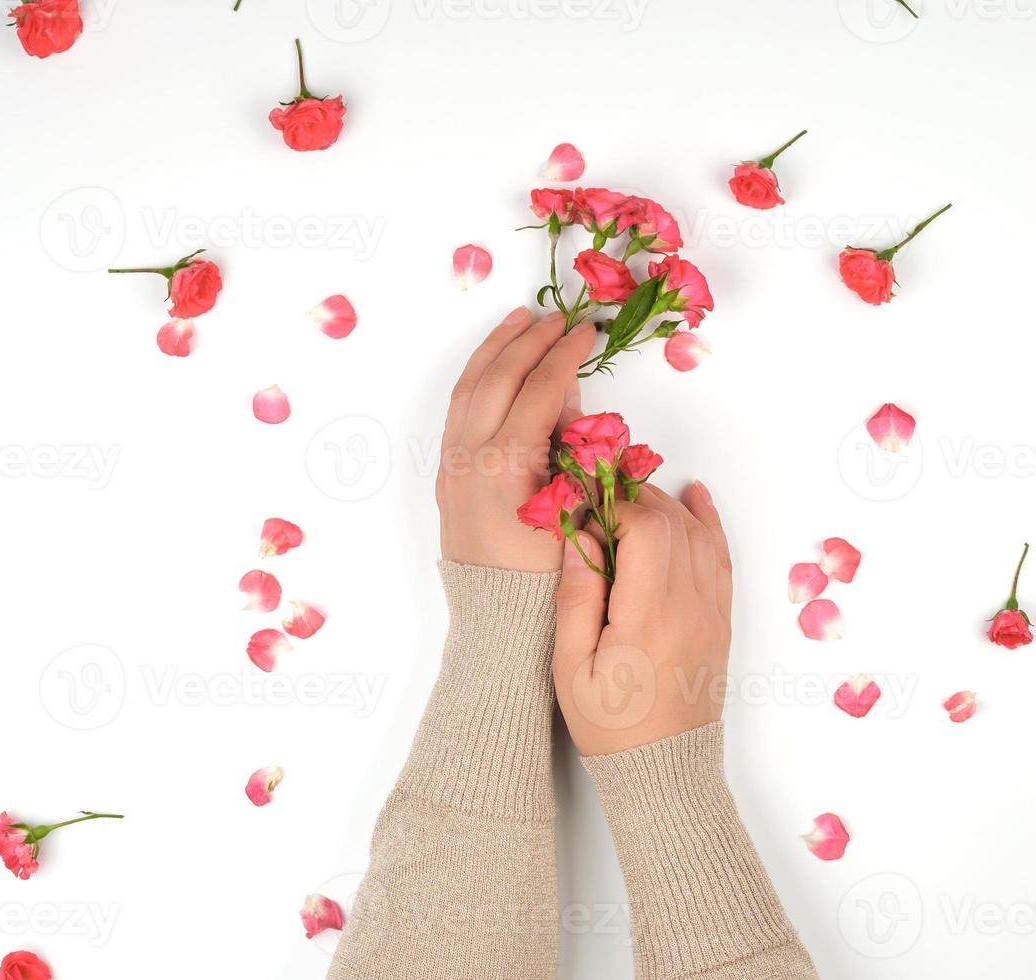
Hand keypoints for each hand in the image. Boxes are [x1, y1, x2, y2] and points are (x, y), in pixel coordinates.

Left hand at [437, 307, 595, 572]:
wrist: (498, 620)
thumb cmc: (546, 578)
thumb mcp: (576, 507)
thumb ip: (573, 446)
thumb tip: (566, 398)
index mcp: (504, 465)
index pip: (539, 390)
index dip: (566, 356)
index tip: (588, 333)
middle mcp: (470, 456)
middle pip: (500, 377)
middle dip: (531, 340)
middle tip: (560, 318)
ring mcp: (452, 463)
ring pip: (470, 387)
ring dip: (497, 349)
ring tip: (521, 320)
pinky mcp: (447, 473)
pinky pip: (459, 409)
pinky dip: (478, 378)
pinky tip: (495, 365)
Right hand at [553, 482, 732, 754]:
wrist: (665, 771)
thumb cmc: (610, 726)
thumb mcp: (570, 668)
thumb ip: (575, 598)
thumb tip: (578, 538)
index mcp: (648, 615)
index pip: (646, 529)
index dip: (614, 508)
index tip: (586, 515)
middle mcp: (688, 606)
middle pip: (673, 522)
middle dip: (636, 499)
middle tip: (602, 504)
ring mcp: (710, 612)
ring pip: (699, 533)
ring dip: (668, 506)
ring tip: (634, 497)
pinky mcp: (720, 620)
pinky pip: (721, 557)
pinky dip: (708, 523)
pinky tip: (696, 499)